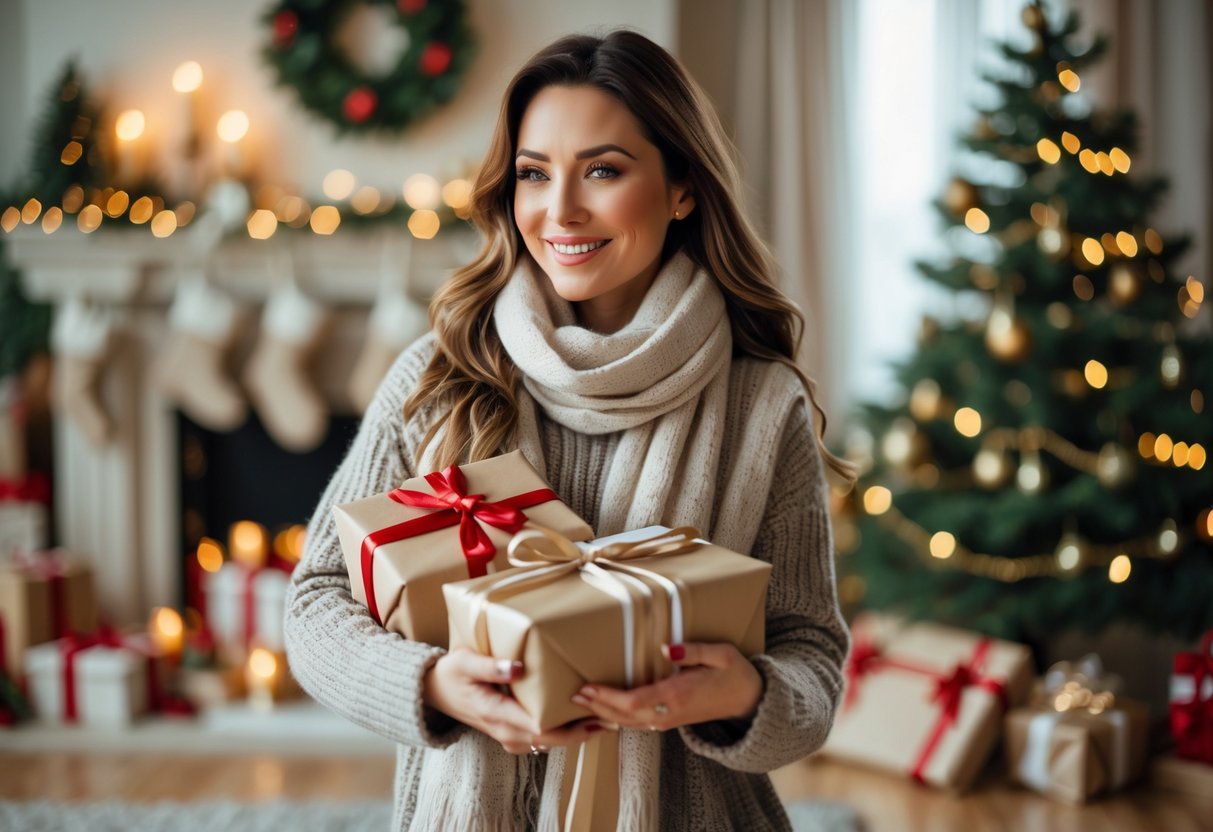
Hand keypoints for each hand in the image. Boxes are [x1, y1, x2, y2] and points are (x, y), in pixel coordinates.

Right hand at [423, 648, 603, 753]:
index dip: (572, 722)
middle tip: (613, 713)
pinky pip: (544, 737)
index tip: (595, 708)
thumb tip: (518, 668)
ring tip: (605, 713)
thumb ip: (490, 666)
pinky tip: (582, 715)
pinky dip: (564, 729)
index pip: (542, 726)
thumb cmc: (452, 673)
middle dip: (583, 729)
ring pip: (551, 741)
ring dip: (577, 731)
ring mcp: (510, 736)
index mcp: (497, 713)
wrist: (436, 692)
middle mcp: (507, 732)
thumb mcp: (465, 662)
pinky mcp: (514, 734)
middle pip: (553, 738)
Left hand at [571, 643, 762, 731]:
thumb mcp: (722, 654)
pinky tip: (604, 711)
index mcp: (678, 694)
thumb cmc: (734, 673)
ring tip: (582, 702)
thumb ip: (694, 651)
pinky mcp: (669, 721)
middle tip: (574, 695)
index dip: (608, 698)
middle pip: (625, 716)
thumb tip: (668, 648)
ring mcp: (669, 720)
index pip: (635, 701)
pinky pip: (638, 723)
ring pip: (629, 723)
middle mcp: (669, 712)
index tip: (587, 688)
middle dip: (597, 707)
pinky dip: (617, 718)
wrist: (748, 701)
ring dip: (604, 714)